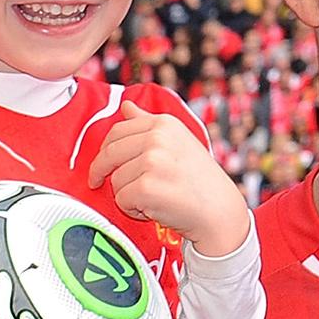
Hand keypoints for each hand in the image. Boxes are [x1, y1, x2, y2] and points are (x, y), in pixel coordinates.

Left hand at [89, 99, 249, 256]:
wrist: (220, 212)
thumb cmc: (200, 181)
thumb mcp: (178, 142)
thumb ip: (147, 124)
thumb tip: (125, 106)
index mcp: (164, 124)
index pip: (117, 131)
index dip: (105, 150)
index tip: (102, 164)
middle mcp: (157, 138)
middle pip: (109, 153)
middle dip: (101, 171)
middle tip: (98, 183)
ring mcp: (152, 162)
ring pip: (115, 179)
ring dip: (126, 194)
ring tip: (150, 199)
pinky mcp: (146, 187)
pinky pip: (121, 199)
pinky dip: (133, 210)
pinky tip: (152, 210)